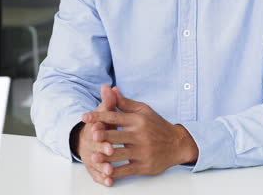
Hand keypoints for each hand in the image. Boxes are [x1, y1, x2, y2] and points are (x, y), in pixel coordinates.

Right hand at [73, 85, 117, 186]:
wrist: (90, 138)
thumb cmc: (102, 124)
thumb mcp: (104, 112)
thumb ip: (108, 101)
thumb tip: (108, 87)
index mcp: (93, 128)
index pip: (95, 128)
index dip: (99, 130)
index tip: (102, 130)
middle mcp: (90, 143)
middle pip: (95, 146)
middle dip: (102, 148)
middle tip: (110, 150)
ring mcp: (91, 156)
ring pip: (96, 162)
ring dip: (102, 166)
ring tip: (110, 170)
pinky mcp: (94, 167)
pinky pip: (97, 174)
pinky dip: (102, 178)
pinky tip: (109, 181)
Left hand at [81, 87, 198, 180]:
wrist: (177, 144)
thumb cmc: (157, 125)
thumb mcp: (143, 110)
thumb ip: (124, 103)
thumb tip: (110, 89)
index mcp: (137, 120)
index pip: (114, 117)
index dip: (98, 116)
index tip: (84, 117)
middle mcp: (139, 135)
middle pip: (116, 135)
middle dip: (103, 136)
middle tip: (90, 135)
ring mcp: (142, 152)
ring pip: (120, 154)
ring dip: (106, 156)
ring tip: (93, 156)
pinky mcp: (144, 166)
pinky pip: (127, 170)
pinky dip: (116, 172)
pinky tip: (106, 172)